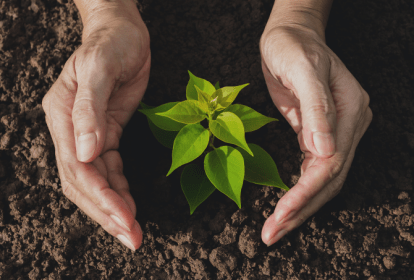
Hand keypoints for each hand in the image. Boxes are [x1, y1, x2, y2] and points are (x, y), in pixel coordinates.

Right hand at [42, 1, 149, 250]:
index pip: (78, 168)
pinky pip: (110, 169)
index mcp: (62, 115)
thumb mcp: (100, 69)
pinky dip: (120, 189)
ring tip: (133, 230)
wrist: (122, 31)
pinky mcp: (106, 132)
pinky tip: (130, 204)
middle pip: (83, 182)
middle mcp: (71, 129)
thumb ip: (90, 110)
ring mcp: (88, 133)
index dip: (100, 196)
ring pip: (96, 181)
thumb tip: (86, 152)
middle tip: (132, 237)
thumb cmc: (111, 43)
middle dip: (106, 212)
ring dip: (114, 207)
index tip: (123, 219)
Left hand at [260, 24, 371, 245]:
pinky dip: (300, 190)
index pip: (330, 164)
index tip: (281, 215)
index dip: (305, 193)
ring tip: (276, 229)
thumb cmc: (293, 46)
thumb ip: (316, 108)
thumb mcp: (301, 68)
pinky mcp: (318, 133)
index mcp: (348, 111)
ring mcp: (335, 131)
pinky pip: (313, 169)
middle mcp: (347, 126)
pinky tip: (287, 206)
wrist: (290, 35)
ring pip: (322, 180)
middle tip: (272, 234)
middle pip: (328, 180)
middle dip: (301, 210)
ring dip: (300, 207)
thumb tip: (325, 151)